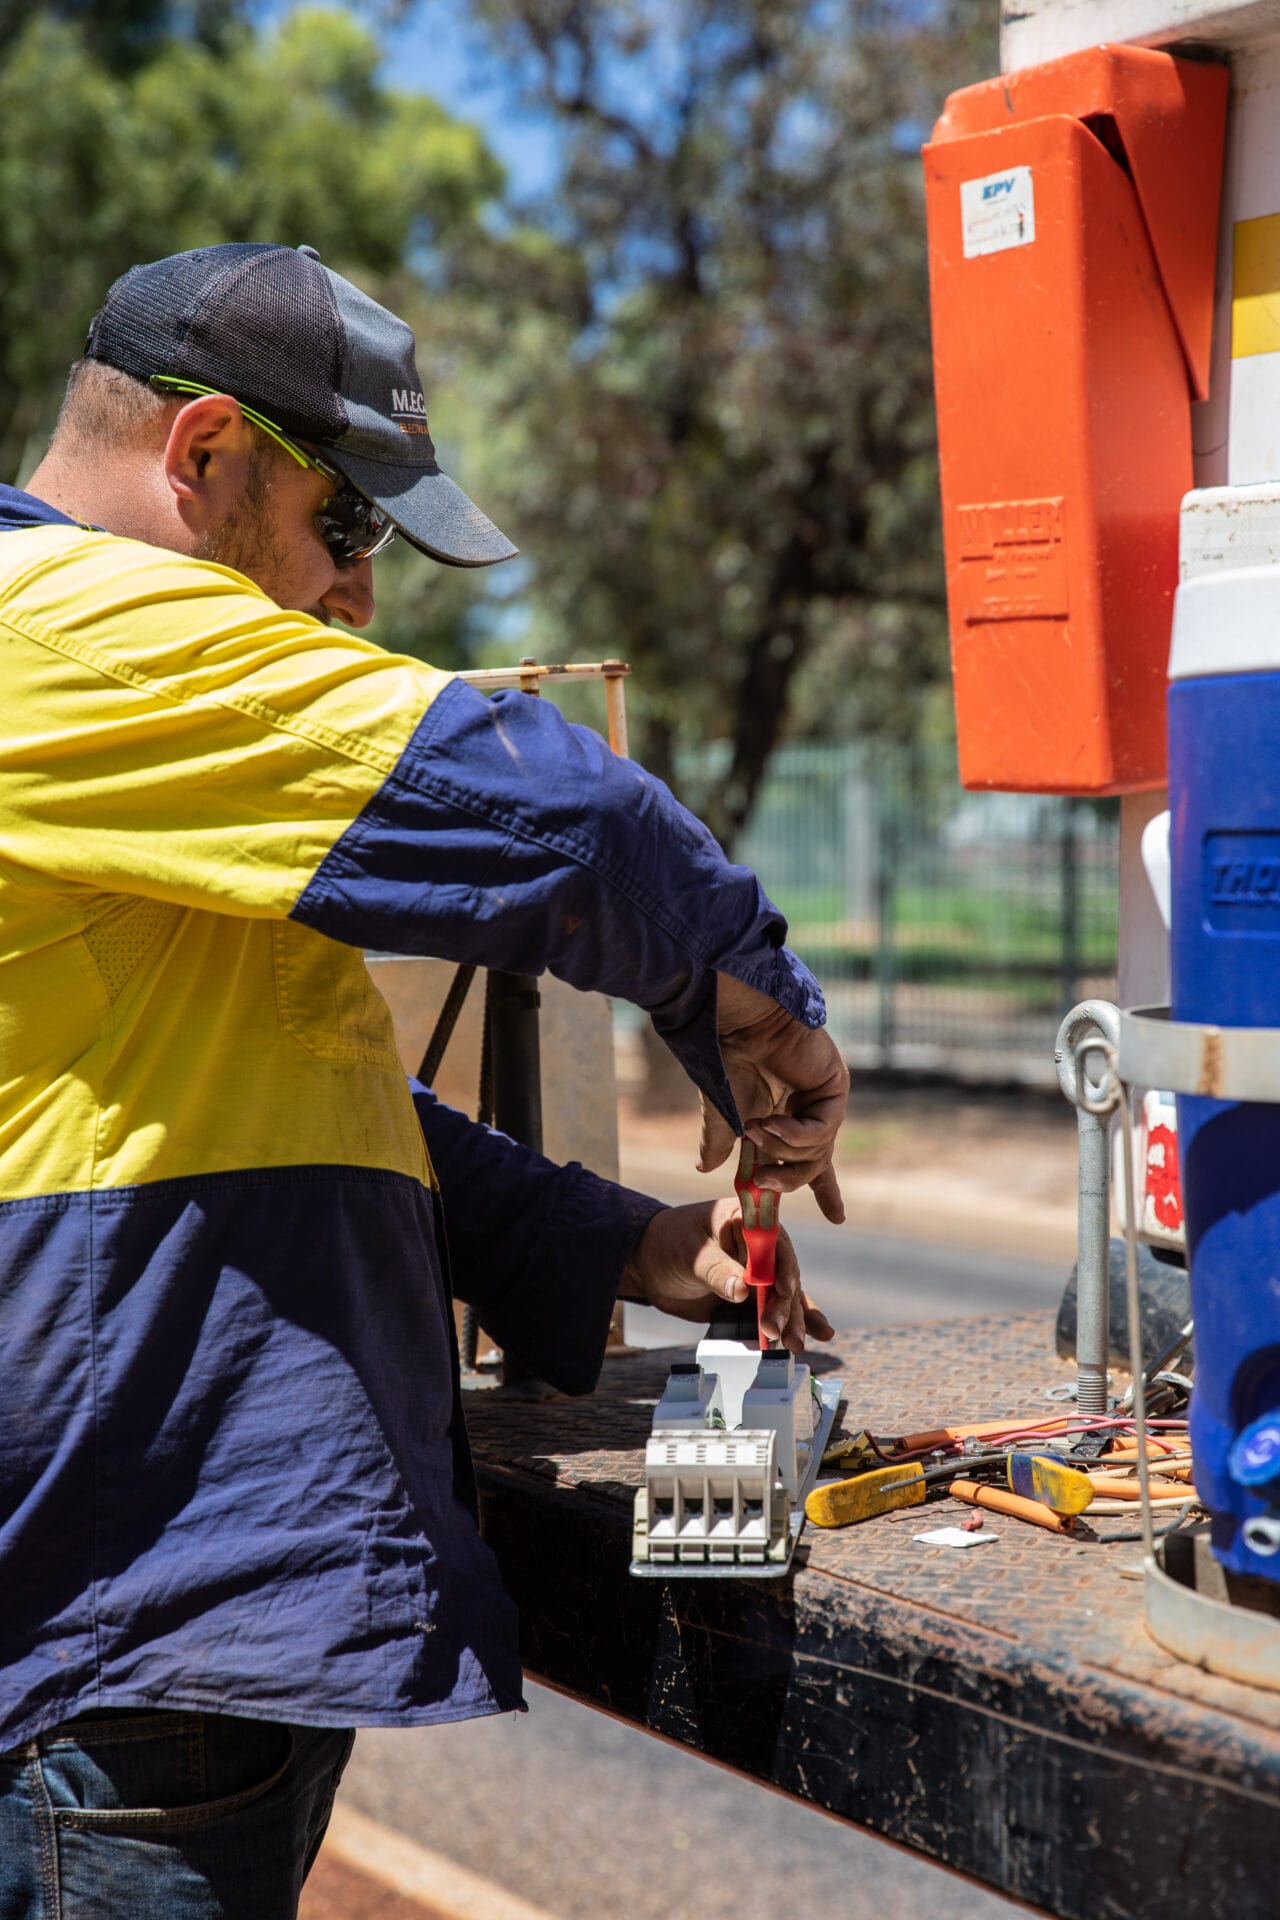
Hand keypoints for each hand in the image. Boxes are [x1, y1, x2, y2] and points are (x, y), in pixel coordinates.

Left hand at [622, 1196, 834, 1354]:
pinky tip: (812, 1334)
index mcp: (747, 1221)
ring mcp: (758, 1273)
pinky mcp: (752, 1297)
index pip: (773, 1243)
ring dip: (792, 1320)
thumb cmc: (668, 1244)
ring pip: (783, 1296)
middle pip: (782, 1275)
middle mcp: (760, 1247)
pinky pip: (774, 1310)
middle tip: (777, 1330)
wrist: (649, 1264)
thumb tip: (742, 1291)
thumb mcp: (690, 1253)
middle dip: (783, 1305)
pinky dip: (790, 1322)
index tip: (784, 1290)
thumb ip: (716, 1270)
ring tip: (797, 1344)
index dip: (782, 1267)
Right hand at [701, 973, 849, 1223]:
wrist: (738, 1024)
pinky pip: (821, 1130)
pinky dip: (794, 1133)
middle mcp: (810, 1113)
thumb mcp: (724, 1114)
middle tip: (762, 1182)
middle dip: (787, 1180)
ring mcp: (824, 1101)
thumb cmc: (729, 1060)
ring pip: (816, 1151)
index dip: (826, 1190)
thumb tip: (704, 1167)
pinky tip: (772, 1120)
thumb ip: (721, 1143)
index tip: (838, 1218)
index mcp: (788, 1120)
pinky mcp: (834, 1088)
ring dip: (781, 1148)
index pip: (810, 1161)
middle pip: (813, 1166)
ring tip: (755, 1130)